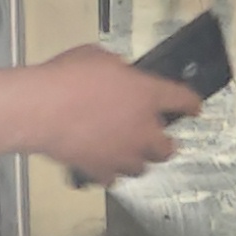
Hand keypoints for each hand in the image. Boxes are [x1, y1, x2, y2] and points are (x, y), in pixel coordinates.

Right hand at [31, 44, 197, 182]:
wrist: (41, 108)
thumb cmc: (68, 75)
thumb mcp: (98, 57)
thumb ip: (117, 70)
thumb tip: (118, 75)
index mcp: (148, 94)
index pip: (184, 100)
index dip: (192, 104)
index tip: (195, 108)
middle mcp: (144, 129)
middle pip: (168, 148)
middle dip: (164, 143)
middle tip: (154, 137)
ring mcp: (124, 154)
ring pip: (143, 167)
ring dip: (138, 159)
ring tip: (127, 152)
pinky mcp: (102, 170)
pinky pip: (113, 178)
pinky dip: (110, 172)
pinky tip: (102, 164)